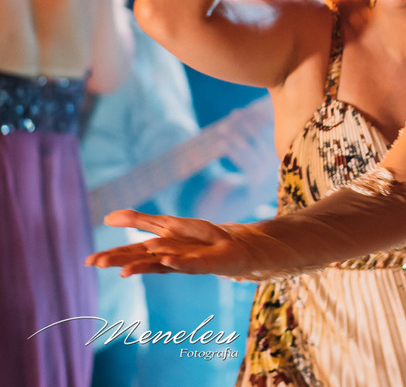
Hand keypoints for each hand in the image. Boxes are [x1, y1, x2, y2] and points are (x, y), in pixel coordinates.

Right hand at [85, 209, 253, 277]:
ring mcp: (185, 262)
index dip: (111, 256)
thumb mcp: (167, 224)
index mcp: (158, 250)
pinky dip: (178, 262)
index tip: (89, 261)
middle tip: (97, 264)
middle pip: (141, 260)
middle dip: (120, 262)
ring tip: (123, 271)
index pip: (130, 253)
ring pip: (161, 264)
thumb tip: (107, 217)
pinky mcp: (204, 263)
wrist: (233, 247)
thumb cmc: (199, 238)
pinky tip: (166, 260)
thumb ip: (140, 221)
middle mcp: (168, 258)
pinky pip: (189, 263)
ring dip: (143, 267)